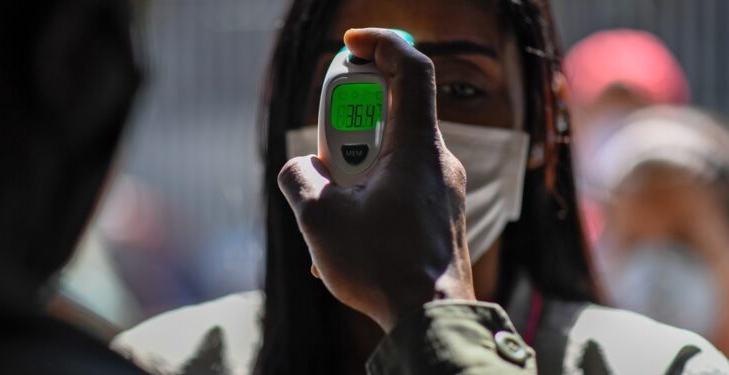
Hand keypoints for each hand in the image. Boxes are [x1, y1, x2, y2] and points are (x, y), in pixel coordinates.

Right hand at [278, 28, 474, 331]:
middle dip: (348, 127)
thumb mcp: (319, 220)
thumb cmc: (383, 268)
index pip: (412, 69)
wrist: (429, 320)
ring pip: (391, 154)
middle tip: (325, 159)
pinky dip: (369, 193)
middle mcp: (438, 161)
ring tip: (333, 212)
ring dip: (354, 169)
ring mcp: (443, 189)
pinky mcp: (439, 213)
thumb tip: (302, 168)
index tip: (351, 45)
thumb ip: (298, 178)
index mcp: (417, 148)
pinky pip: (399, 185)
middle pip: (392, 113)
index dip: (381, 45)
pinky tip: (350, 234)